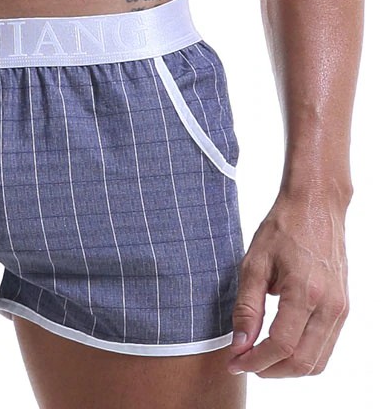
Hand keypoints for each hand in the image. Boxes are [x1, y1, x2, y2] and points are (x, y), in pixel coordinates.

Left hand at [227, 189, 349, 376]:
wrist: (316, 206)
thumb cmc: (282, 229)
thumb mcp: (254, 263)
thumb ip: (247, 307)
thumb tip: (240, 344)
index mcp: (305, 293)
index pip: (281, 345)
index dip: (255, 361)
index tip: (234, 362)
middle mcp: (330, 307)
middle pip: (303, 362)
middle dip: (271, 370)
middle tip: (244, 363)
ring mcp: (341, 309)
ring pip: (318, 360)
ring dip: (288, 367)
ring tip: (259, 357)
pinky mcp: (343, 307)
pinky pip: (326, 345)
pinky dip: (303, 354)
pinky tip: (279, 344)